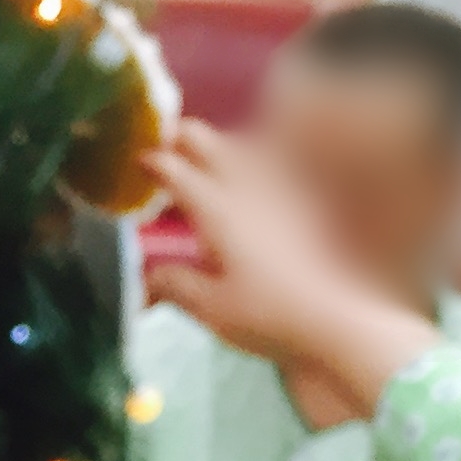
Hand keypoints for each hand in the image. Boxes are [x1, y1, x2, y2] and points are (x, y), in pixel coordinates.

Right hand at [145, 120, 441, 411]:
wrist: (330, 321)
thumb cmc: (264, 315)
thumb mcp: (206, 307)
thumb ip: (170, 284)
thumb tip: (146, 276)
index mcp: (217, 209)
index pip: (173, 169)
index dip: (148, 162)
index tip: (131, 164)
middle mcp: (246, 189)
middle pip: (207, 141)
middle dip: (178, 139)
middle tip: (159, 150)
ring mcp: (276, 193)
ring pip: (237, 146)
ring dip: (212, 148)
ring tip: (196, 165)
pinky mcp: (298, 205)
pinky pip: (265, 168)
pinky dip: (243, 166)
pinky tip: (240, 187)